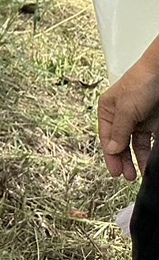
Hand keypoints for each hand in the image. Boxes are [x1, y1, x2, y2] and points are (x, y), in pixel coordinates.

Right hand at [99, 51, 158, 180]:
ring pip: (135, 145)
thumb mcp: (127, 109)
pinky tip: (149, 162)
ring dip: (137, 160)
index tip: (115, 171)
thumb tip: (112, 150)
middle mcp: (122, 116)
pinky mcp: (154, 123)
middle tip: (126, 176)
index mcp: (108, 110)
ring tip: (139, 174)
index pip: (106, 137)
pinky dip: (148, 153)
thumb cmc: (141, 83)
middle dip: (123, 160)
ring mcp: (138, 119)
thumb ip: (119, 131)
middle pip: (120, 143)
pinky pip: (150, 142)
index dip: (110, 155)